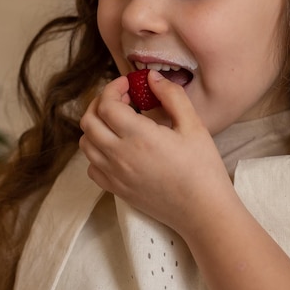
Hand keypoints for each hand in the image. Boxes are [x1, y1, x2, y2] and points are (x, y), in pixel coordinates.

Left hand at [79, 71, 231, 234]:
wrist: (203, 211)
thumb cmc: (202, 168)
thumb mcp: (194, 125)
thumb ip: (171, 96)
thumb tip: (151, 77)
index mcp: (138, 137)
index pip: (107, 105)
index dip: (113, 88)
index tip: (128, 84)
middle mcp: (119, 156)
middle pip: (89, 121)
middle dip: (100, 103)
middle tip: (121, 98)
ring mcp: (114, 175)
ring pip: (85, 143)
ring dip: (96, 126)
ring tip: (117, 121)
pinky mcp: (116, 190)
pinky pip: (92, 167)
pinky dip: (96, 152)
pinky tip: (116, 147)